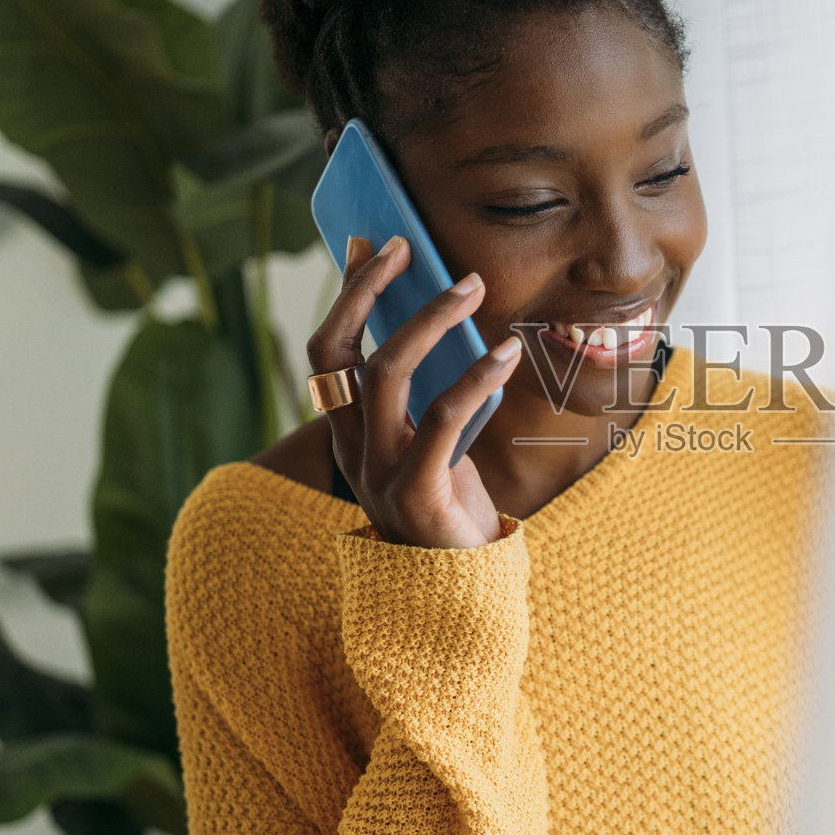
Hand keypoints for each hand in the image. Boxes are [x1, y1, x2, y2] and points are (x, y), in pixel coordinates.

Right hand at [307, 235, 522, 547]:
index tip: (366, 242)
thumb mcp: (431, 441)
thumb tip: (441, 317)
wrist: (461, 591)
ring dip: (429, 319)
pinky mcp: (417, 493)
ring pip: (385, 373)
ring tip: (471, 285)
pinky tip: (508, 352)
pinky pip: (442, 419)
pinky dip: (476, 378)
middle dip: (365, 291)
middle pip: (336, 352)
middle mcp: (351, 447)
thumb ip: (426, 392)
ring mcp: (378, 471)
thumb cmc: (451, 506)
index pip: (326, 351)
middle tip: (405, 245)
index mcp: (347, 433)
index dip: (344, 295)